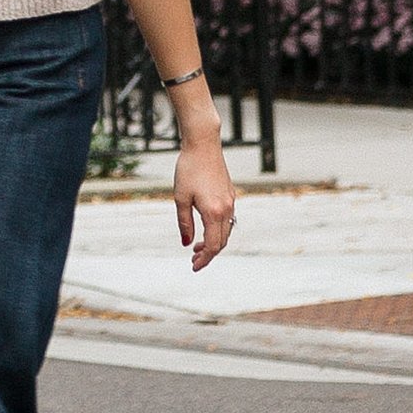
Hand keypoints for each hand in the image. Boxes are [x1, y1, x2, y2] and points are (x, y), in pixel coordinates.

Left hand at [172, 119, 236, 271]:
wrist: (203, 145)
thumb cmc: (188, 169)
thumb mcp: (181, 198)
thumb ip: (184, 223)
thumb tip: (186, 244)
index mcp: (214, 212)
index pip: (213, 246)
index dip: (204, 259)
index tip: (193, 266)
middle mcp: (226, 210)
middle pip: (221, 242)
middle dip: (208, 254)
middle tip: (193, 260)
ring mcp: (231, 202)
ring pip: (226, 232)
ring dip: (213, 242)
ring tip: (196, 246)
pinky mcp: (230, 195)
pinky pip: (228, 220)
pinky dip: (217, 230)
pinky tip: (205, 228)